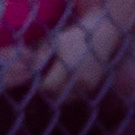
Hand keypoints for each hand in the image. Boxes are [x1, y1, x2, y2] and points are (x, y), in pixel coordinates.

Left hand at [0, 14, 118, 100]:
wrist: (104, 35)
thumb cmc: (76, 36)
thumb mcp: (56, 42)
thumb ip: (41, 57)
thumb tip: (30, 70)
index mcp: (69, 69)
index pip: (48, 87)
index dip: (40, 83)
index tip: (36, 76)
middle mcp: (80, 82)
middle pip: (56, 96)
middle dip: (47, 89)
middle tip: (43, 78)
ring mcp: (88, 86)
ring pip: (66, 98)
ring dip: (58, 93)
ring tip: (55, 78)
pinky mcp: (93, 87)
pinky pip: (76, 96)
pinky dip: (69, 92)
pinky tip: (66, 79)